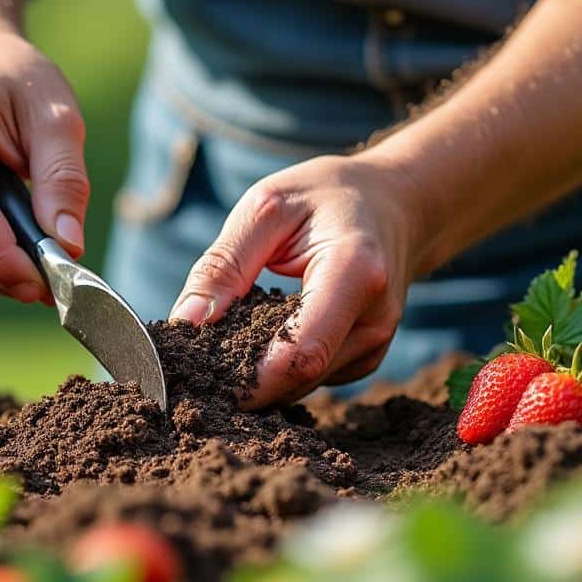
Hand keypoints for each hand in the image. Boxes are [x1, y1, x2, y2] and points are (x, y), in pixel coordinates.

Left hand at [170, 154, 430, 407]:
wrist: (396, 204)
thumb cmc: (326, 197)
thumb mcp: (266, 209)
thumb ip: (224, 265)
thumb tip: (185, 324)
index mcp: (355, 273)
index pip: (301, 353)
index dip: (248, 380)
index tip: (196, 381)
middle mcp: (374, 320)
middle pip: (299, 377)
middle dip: (242, 381)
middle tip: (192, 367)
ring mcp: (374, 345)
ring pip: (302, 384)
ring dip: (257, 374)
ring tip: (221, 344)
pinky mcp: (365, 358)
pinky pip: (311, 377)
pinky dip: (277, 366)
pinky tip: (259, 338)